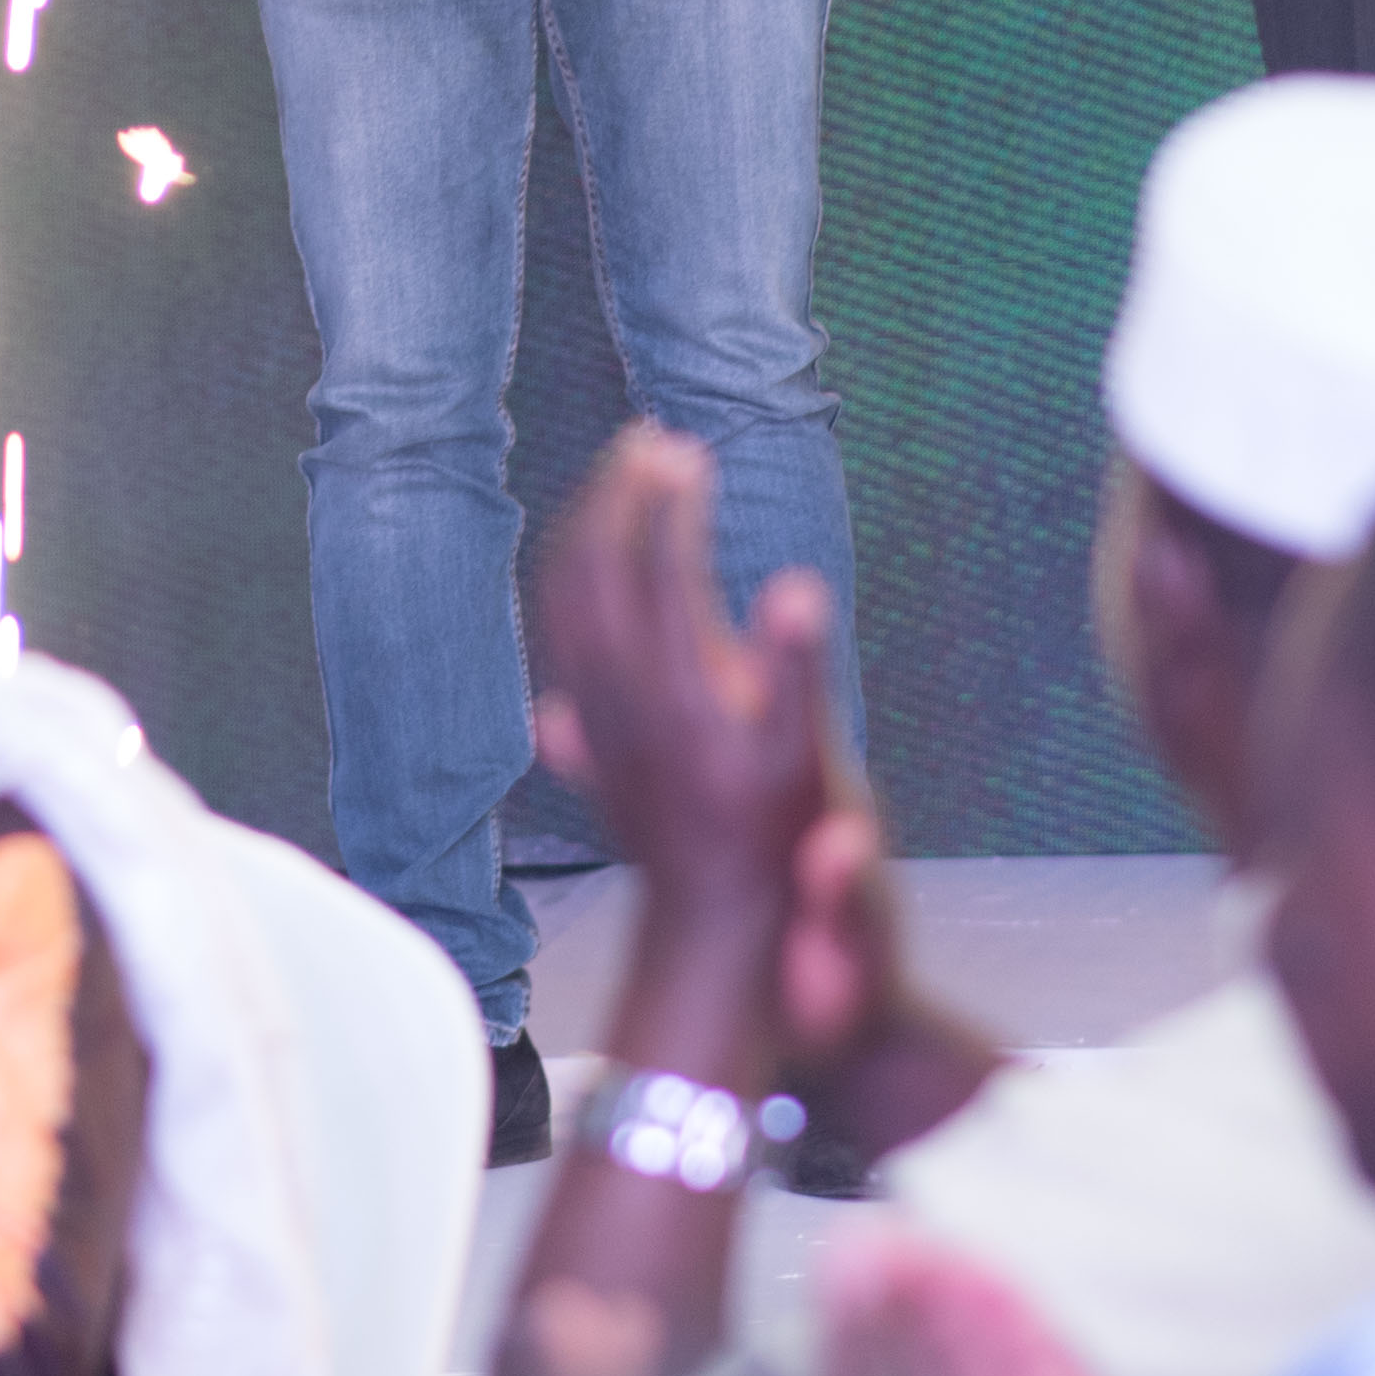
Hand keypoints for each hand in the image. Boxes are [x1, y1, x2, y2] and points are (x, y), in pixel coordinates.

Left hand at [529, 426, 844, 949]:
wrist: (716, 935)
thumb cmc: (779, 848)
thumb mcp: (811, 767)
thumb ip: (800, 672)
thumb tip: (797, 589)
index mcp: (684, 690)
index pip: (660, 570)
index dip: (671, 503)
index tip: (689, 452)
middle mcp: (629, 700)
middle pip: (598, 572)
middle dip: (617, 496)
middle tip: (648, 439)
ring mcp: (603, 720)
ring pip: (568, 603)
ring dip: (589, 529)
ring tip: (620, 480)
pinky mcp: (595, 740)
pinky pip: (563, 640)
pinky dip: (573, 584)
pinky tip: (586, 570)